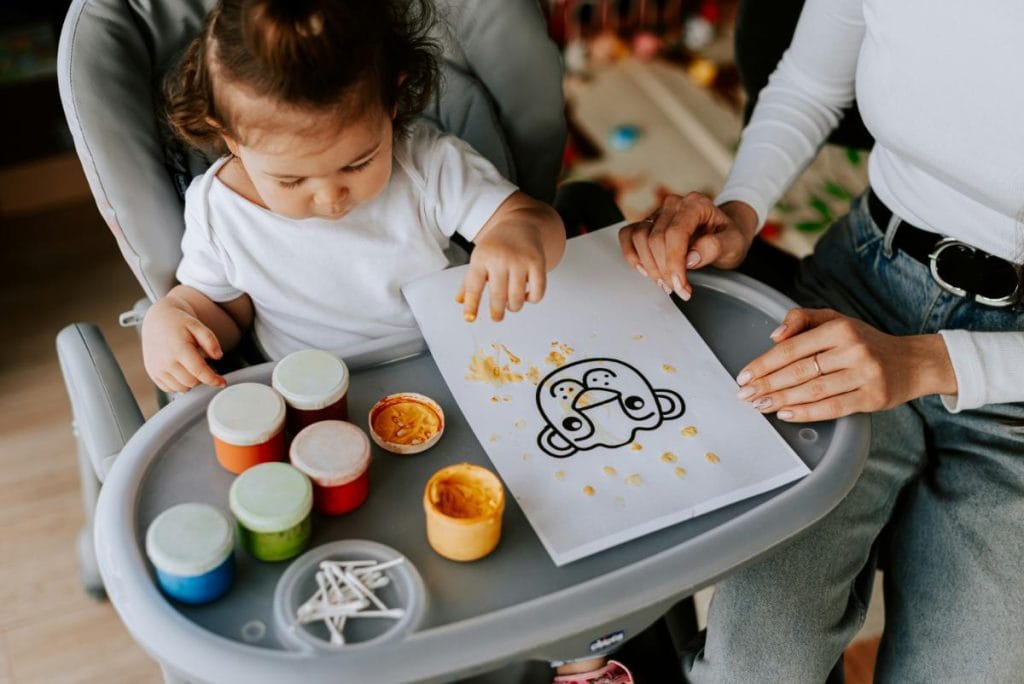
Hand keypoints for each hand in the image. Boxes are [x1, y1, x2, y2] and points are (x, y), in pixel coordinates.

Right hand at [142, 300, 226, 392]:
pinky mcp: (153, 373)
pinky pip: (170, 389)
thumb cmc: (179, 323)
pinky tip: (183, 373)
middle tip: (207, 369)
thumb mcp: (197, 325)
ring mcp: (157, 369)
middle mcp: (165, 361)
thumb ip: (210, 340)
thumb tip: (218, 356)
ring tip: (193, 368)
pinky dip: (179, 385)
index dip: (213, 379)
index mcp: (178, 348)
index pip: (199, 371)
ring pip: (181, 389)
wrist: (157, 320)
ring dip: (192, 383)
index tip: (222, 383)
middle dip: (203, 379)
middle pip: (192, 382)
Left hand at [457, 222, 547, 321]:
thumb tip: (460, 301)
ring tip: (511, 305)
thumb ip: (469, 280)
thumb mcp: (479, 258)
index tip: (469, 318)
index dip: (471, 305)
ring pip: (517, 298)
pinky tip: (527, 296)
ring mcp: (520, 260)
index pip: (473, 286)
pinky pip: (537, 291)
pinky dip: (532, 299)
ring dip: (514, 307)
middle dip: (497, 312)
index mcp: (481, 257)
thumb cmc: (497, 244)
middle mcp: (500, 258)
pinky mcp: (537, 262)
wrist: (520, 223)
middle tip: (496, 317)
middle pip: (498, 296)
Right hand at [618, 194, 757, 298]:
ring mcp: (657, 213)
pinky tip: (645, 271)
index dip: (674, 263)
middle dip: (664, 270)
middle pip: (655, 238)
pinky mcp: (647, 224)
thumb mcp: (734, 243)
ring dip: (649, 266)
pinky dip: (632, 255)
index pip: (675, 233)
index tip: (680, 286)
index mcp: (695, 204)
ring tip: (665, 282)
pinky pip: (628, 235)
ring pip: (639, 238)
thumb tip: (690, 258)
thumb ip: (715, 247)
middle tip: (677, 289)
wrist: (723, 232)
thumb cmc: (728, 236)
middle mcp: (673, 205)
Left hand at [735, 308, 956, 421]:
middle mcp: (853, 350)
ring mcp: (864, 375)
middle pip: (800, 371)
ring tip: (760, 405)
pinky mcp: (872, 398)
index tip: (745, 375)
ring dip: (782, 400)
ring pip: (813, 391)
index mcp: (840, 328)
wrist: (912, 362)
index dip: (765, 363)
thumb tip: (774, 336)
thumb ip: (802, 319)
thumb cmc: (865, 341)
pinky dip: (806, 412)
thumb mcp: (836, 320)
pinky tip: (786, 414)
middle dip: (768, 384)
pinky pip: (832, 408)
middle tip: (745, 395)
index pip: (793, 348)